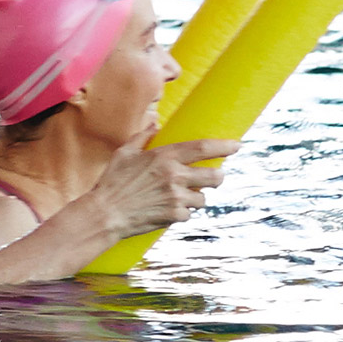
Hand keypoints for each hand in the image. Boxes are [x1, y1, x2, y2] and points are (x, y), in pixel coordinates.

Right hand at [80, 137, 238, 237]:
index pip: (202, 148)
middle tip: (214, 177)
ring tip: (182, 196)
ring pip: (203, 198)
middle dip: (218, 177)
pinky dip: (182, 212)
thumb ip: (142, 137)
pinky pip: (189, 214)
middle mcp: (174, 176)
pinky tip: (168, 209)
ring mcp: (176, 198)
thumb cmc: (112, 182)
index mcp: (164, 157)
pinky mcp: (174, 216)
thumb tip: (155, 125)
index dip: (224, 146)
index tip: (237, 145)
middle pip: (215, 176)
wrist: (105, 213)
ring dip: (197, 197)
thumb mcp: (124, 153)